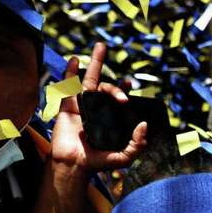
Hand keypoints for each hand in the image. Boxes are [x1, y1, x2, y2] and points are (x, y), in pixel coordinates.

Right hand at [50, 42, 147, 179]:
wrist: (73, 165)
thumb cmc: (97, 163)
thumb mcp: (124, 157)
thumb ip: (138, 144)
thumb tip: (144, 125)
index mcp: (109, 118)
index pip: (117, 99)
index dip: (123, 90)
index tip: (130, 84)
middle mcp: (96, 109)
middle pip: (105, 87)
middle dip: (115, 81)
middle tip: (126, 87)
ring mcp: (81, 105)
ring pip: (88, 80)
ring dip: (95, 62)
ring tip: (101, 47)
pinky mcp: (67, 105)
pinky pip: (67, 85)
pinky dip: (70, 71)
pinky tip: (75, 60)